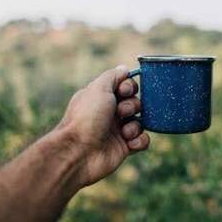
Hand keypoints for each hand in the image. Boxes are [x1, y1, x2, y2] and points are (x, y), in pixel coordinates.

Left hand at [56, 65, 149, 186]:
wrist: (78, 153)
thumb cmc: (86, 118)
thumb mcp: (98, 88)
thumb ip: (113, 76)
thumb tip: (125, 68)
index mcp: (102, 98)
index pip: (125, 86)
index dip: (129, 87)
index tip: (124, 92)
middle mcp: (109, 113)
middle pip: (135, 103)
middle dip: (133, 106)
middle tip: (121, 112)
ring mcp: (117, 131)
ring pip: (140, 121)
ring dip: (136, 125)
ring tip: (125, 132)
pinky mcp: (124, 148)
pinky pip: (142, 141)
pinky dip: (140, 141)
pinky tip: (130, 143)